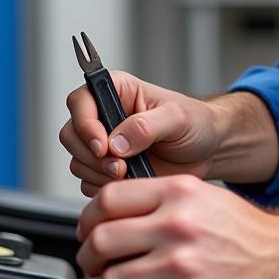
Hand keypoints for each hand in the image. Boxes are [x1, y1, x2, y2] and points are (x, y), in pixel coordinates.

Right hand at [59, 71, 222, 194]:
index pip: (80, 101)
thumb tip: (117, 142)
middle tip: (120, 167)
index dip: (85, 124)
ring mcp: (104, 144)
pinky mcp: (106, 168)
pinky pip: (88, 182)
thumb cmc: (196, 124)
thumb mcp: (178, 118)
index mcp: (118, 92)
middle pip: (71, 135)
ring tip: (131, 172)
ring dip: (100, 174)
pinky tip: (131, 181)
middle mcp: (105, 116)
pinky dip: (105, 187)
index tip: (103, 146)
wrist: (208, 151)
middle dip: (92, 156)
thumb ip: (146, 126)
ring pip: (77, 161)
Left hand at [76, 176, 278, 278]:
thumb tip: (117, 215)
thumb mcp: (206, 197)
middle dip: (89, 258)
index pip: (108, 199)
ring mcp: (181, 266)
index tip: (89, 231)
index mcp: (179, 193)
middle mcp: (177, 225)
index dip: (89, 219)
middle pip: (100, 240)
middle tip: (96, 265)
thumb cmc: (251, 233)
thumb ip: (162, 202)